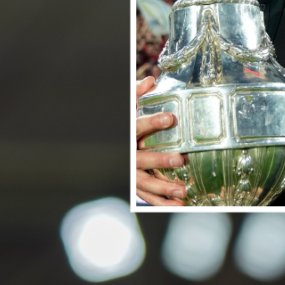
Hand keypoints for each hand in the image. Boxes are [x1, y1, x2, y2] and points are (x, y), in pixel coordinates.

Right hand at [135, 76, 187, 205]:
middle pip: (142, 159)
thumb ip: (137, 95)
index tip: (170, 118)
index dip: (152, 122)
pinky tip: (180, 204)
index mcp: (127, 135)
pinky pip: (148, 196)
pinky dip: (162, 202)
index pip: (138, 127)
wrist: (101, 146)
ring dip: (164, 188)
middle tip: (180, 159)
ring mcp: (130, 172)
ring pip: (145, 183)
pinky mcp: (136, 185)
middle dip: (160, 160)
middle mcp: (127, 155)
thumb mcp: (128, 109)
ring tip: (183, 191)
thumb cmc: (125, 125)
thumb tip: (151, 81)